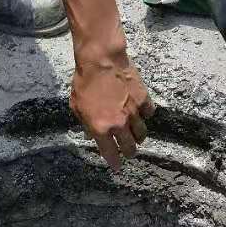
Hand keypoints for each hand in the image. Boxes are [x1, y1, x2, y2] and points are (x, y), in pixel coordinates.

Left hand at [70, 44, 155, 171]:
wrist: (101, 61)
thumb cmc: (84, 82)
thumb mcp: (77, 107)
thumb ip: (86, 124)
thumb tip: (91, 135)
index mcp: (101, 129)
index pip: (111, 153)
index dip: (115, 162)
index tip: (117, 165)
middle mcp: (119, 125)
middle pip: (130, 147)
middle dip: (129, 152)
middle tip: (128, 152)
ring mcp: (133, 113)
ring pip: (142, 134)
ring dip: (138, 137)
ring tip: (136, 136)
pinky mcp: (143, 100)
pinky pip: (148, 114)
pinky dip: (145, 116)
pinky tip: (141, 113)